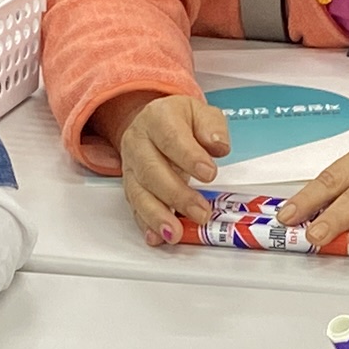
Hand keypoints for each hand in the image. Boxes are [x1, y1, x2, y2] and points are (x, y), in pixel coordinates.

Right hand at [106, 90, 226, 242]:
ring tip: (175, 232)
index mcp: (158, 118)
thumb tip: (218, 146)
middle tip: (200, 212)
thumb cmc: (180, 121)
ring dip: (157, 215)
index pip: (171, 138)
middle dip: (176, 195)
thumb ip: (212, 127)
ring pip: (138, 193)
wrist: (154, 123)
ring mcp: (131, 167)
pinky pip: (135, 208)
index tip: (209, 174)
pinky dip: (145, 224)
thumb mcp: (202, 113)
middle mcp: (139, 142)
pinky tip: (156, 236)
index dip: (189, 157)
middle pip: (151, 170)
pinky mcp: (131, 187)